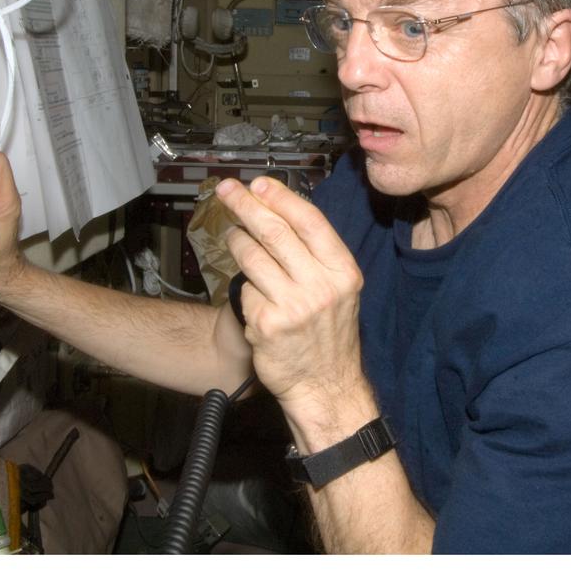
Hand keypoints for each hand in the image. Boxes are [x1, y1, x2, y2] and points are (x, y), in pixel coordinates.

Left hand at [215, 176, 365, 415]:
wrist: (325, 385)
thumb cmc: (328, 334)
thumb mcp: (339, 290)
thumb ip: (316, 255)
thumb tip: (280, 212)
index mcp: (343, 272)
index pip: (309, 221)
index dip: (281, 197)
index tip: (259, 184)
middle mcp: (321, 287)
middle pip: (275, 232)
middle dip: (246, 205)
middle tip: (227, 190)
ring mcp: (293, 306)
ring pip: (252, 256)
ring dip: (237, 240)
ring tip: (234, 236)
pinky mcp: (267, 325)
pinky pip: (245, 291)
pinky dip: (245, 289)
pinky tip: (254, 297)